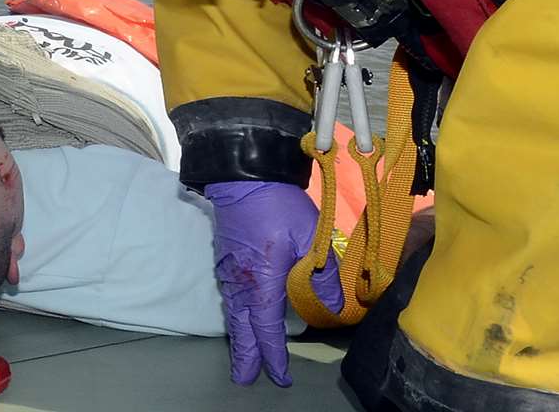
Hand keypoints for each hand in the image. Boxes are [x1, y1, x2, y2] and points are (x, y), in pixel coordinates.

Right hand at [202, 180, 341, 386]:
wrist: (243, 176)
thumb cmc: (279, 206)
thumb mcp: (311, 237)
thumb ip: (323, 274)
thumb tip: (332, 306)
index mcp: (263, 282)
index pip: (268, 328)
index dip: (274, 355)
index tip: (280, 377)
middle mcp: (242, 283)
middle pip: (242, 329)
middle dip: (246, 356)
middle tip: (245, 380)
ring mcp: (230, 272)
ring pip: (233, 315)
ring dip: (238, 339)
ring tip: (242, 359)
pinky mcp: (225, 261)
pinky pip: (229, 300)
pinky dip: (234, 318)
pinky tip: (240, 321)